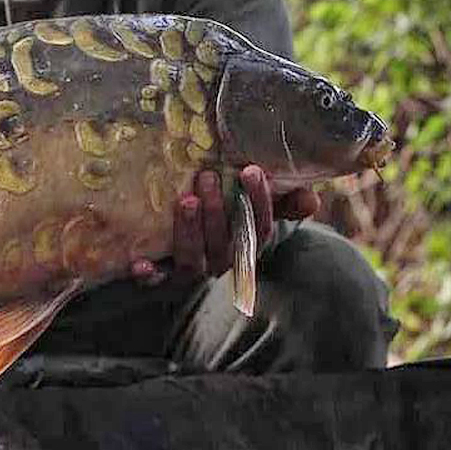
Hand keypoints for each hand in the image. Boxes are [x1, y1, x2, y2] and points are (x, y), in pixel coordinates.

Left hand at [130, 165, 320, 284]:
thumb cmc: (233, 221)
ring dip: (189, 232)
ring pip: (193, 259)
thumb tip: (312, 199)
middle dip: (217, 211)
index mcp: (248, 247)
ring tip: (185, 201)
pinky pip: (158, 280)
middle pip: (224, 244)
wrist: (198, 252)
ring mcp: (194, 273)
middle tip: (207, 177)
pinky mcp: (165, 278)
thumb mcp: (260, 211)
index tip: (251, 170)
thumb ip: (285, 204)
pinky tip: (138, 263)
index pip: (260, 230)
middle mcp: (223, 263)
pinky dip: (150, 274)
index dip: (258, 203)